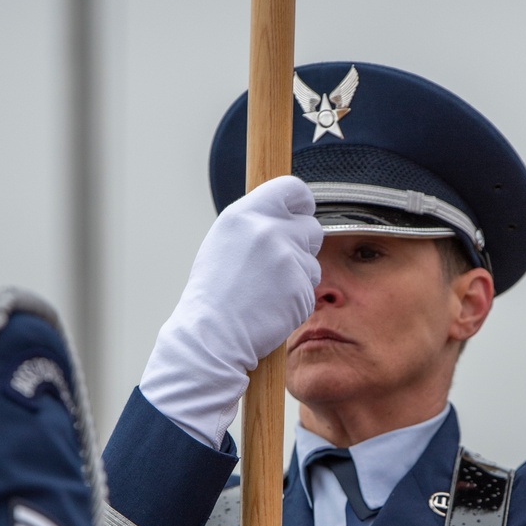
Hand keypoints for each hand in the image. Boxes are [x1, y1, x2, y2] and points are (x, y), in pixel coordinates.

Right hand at [140, 175, 322, 447]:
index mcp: (244, 214)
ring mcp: (287, 260)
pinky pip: (310, 290)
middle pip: (311, 227)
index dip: (301, 204)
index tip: (299, 215)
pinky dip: (296, 299)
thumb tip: (283, 214)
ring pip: (313, 262)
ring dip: (299, 275)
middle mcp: (268, 231)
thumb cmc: (214, 294)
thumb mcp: (225, 242)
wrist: (212, 336)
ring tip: (267, 291)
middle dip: (301, 246)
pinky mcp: (300, 288)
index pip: (292, 188)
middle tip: (277, 267)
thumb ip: (255, 224)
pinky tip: (271, 308)